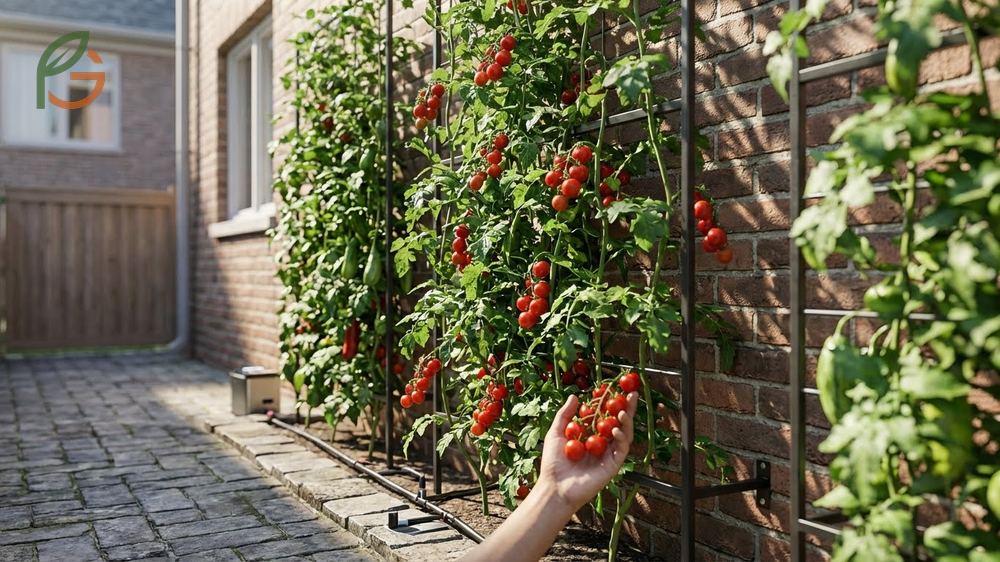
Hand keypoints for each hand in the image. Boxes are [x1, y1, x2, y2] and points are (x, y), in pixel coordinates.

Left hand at [533, 391, 638, 513]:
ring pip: (624, 435)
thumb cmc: (553, 463)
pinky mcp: (612, 466)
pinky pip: (621, 449)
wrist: (554, 487)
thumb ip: (565, 415)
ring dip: (626, 422)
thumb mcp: (556, 433)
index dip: (610, 403)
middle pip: (618, 423)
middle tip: (632, 393)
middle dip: (627, 408)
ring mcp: (608, 454)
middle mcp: (601, 444)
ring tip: (623, 410)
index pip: (604, 415)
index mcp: (589, 435)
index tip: (614, 388)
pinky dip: (621, 438)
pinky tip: (617, 429)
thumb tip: (575, 396)